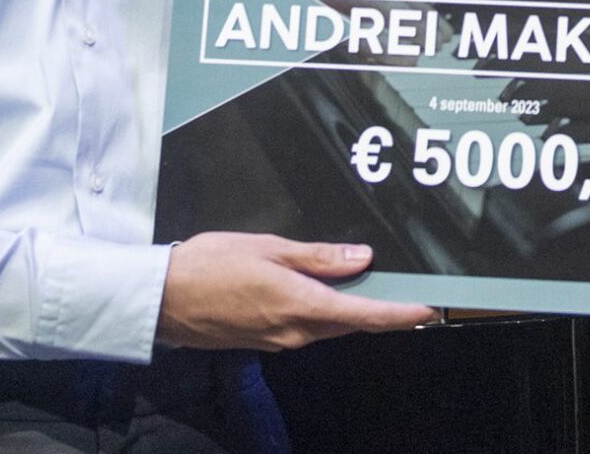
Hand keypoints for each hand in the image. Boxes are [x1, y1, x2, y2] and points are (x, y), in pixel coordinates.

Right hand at [156, 232, 437, 350]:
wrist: (161, 299)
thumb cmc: (209, 265)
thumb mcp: (268, 248)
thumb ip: (319, 256)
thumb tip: (362, 259)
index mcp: (301, 305)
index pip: (366, 315)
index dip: (402, 314)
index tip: (428, 308)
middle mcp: (295, 331)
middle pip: (352, 322)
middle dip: (381, 308)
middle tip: (406, 288)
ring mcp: (279, 340)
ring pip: (329, 325)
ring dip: (350, 309)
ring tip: (368, 282)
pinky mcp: (265, 341)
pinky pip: (306, 327)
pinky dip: (322, 311)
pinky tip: (321, 290)